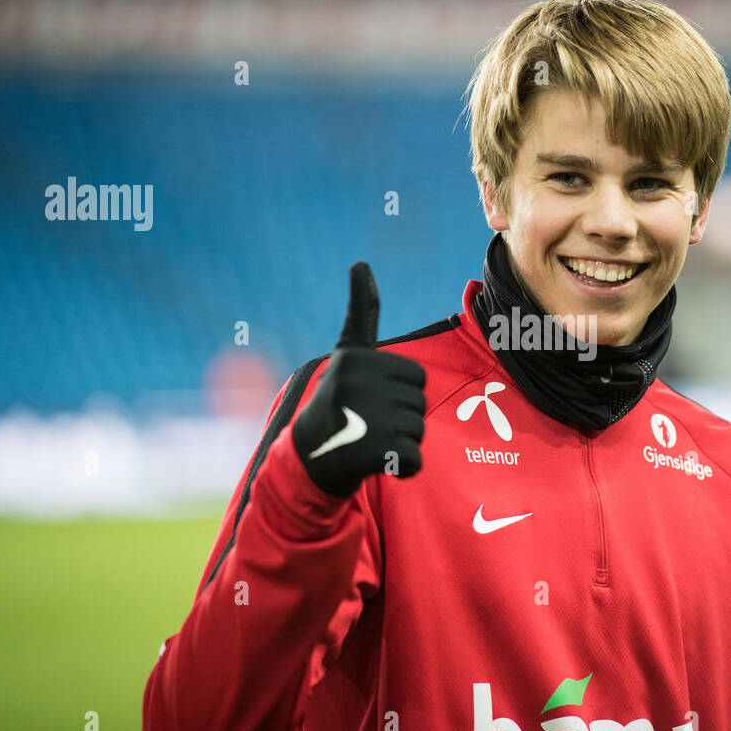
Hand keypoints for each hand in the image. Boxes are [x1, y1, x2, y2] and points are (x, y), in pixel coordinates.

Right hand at [291, 262, 426, 497]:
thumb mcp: (348, 353)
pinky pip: (415, 460)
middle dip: (401, 417)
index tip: (368, 395)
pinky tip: (375, 462)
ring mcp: (364, 419)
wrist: (310, 456)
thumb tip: (360, 263)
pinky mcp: (373, 452)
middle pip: (419, 403)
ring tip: (368, 440)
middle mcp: (356, 385)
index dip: (399, 390)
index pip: (416, 376)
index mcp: (356, 359)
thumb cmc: (338, 399)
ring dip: (400, 441)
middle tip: (367, 422)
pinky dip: (402, 467)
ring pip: (419, 431)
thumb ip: (361, 313)